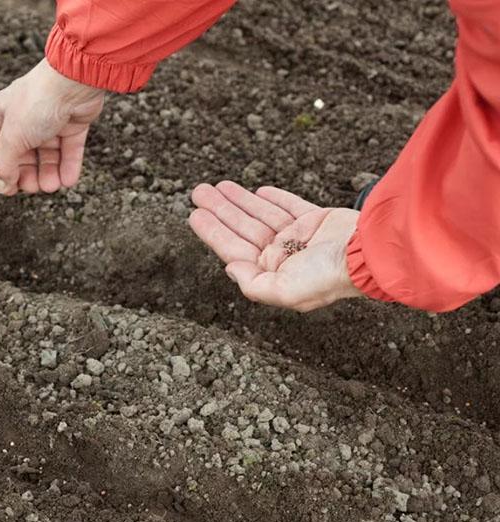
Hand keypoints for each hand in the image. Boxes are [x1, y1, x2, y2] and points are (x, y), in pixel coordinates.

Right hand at [0, 59, 104, 195]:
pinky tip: (68, 181)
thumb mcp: (13, 136)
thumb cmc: (39, 102)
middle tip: (33, 187)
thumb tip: (3, 187)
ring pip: (46, 155)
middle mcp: (25, 116)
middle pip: (21, 155)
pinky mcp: (73, 123)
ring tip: (52, 186)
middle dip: (26, 174)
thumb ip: (5, 164)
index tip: (7, 184)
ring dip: (48, 173)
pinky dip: (68, 166)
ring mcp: (50, 120)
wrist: (75, 81)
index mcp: (3, 113)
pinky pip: (68, 150)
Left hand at [189, 181, 362, 311]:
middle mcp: (284, 256)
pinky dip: (274, 198)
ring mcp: (301, 238)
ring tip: (217, 185)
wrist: (371, 254)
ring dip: (239, 200)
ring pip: (261, 215)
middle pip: (243, 229)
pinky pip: (289, 207)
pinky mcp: (318, 220)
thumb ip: (254, 284)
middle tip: (198, 191)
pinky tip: (256, 191)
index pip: (234, 249)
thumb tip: (229, 268)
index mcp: (273, 274)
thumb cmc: (329, 276)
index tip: (194, 214)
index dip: (213, 232)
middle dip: (220, 210)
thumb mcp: (286, 292)